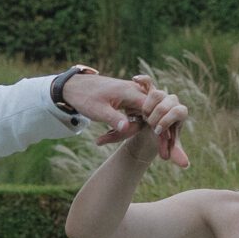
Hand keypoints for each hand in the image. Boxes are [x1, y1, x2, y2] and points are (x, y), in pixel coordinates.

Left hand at [65, 71, 188, 165]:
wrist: (74, 86)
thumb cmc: (85, 97)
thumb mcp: (98, 111)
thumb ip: (113, 119)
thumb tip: (126, 127)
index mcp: (130, 92)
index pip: (150, 110)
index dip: (157, 126)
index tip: (164, 142)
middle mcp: (134, 91)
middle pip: (150, 113)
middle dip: (156, 130)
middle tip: (161, 151)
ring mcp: (131, 95)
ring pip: (144, 114)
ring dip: (145, 129)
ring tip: (145, 145)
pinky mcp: (127, 99)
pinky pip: (137, 113)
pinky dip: (136, 124)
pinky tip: (129, 136)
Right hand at [132, 80, 189, 166]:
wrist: (154, 129)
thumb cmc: (164, 137)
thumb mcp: (169, 145)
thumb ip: (176, 153)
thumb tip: (185, 165)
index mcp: (180, 112)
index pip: (180, 111)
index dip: (169, 120)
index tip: (157, 130)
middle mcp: (173, 101)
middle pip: (167, 102)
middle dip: (156, 115)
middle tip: (149, 125)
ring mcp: (162, 95)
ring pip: (156, 93)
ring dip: (148, 105)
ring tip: (143, 115)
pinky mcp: (150, 90)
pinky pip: (148, 81)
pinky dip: (143, 80)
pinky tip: (135, 80)